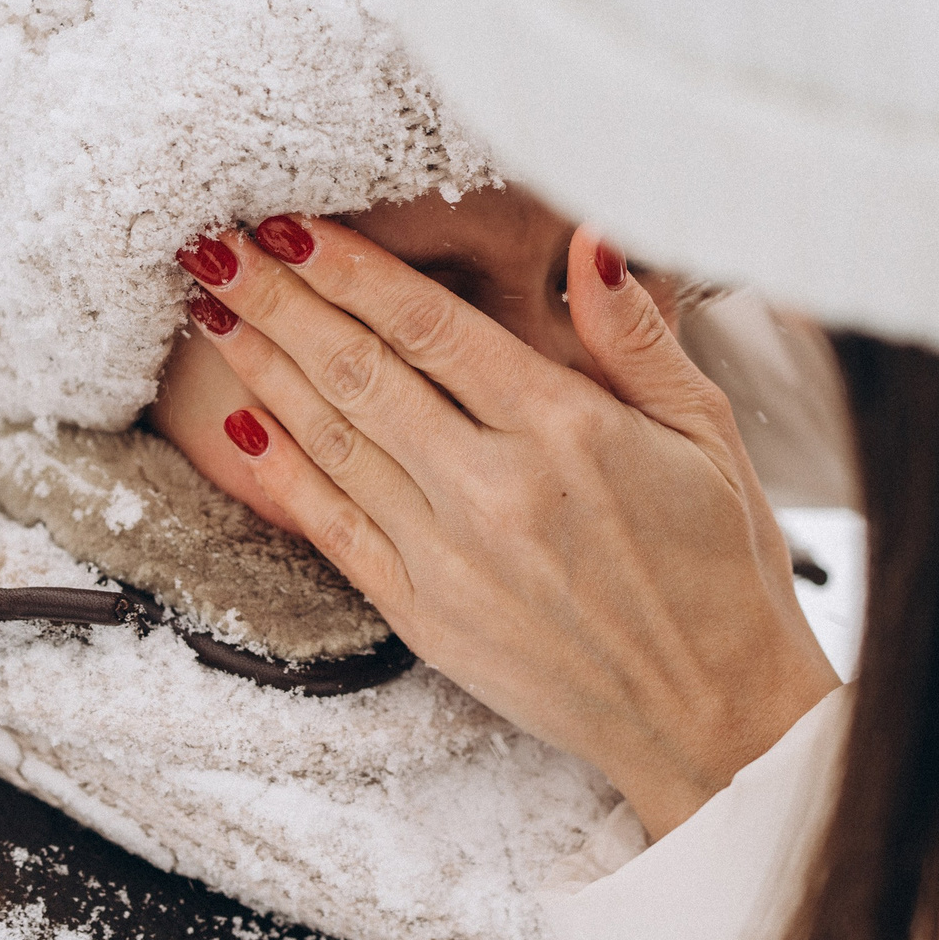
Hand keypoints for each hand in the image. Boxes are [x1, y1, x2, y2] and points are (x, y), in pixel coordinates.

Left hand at [178, 216, 840, 835]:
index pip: (429, 326)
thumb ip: (636, 337)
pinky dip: (285, 474)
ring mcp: (451, 557)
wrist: (714, 716)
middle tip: (218, 243)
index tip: (293, 223)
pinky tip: (245, 427)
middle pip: (359, 371)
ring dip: (265, 370)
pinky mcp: (426, 618)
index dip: (351, 267)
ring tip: (215, 312)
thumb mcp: (707, 432)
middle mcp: (496, 488)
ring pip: (333, 440)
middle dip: (280, 300)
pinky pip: (335, 530)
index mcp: (567, 429)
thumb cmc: (723, 568)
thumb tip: (590, 239)